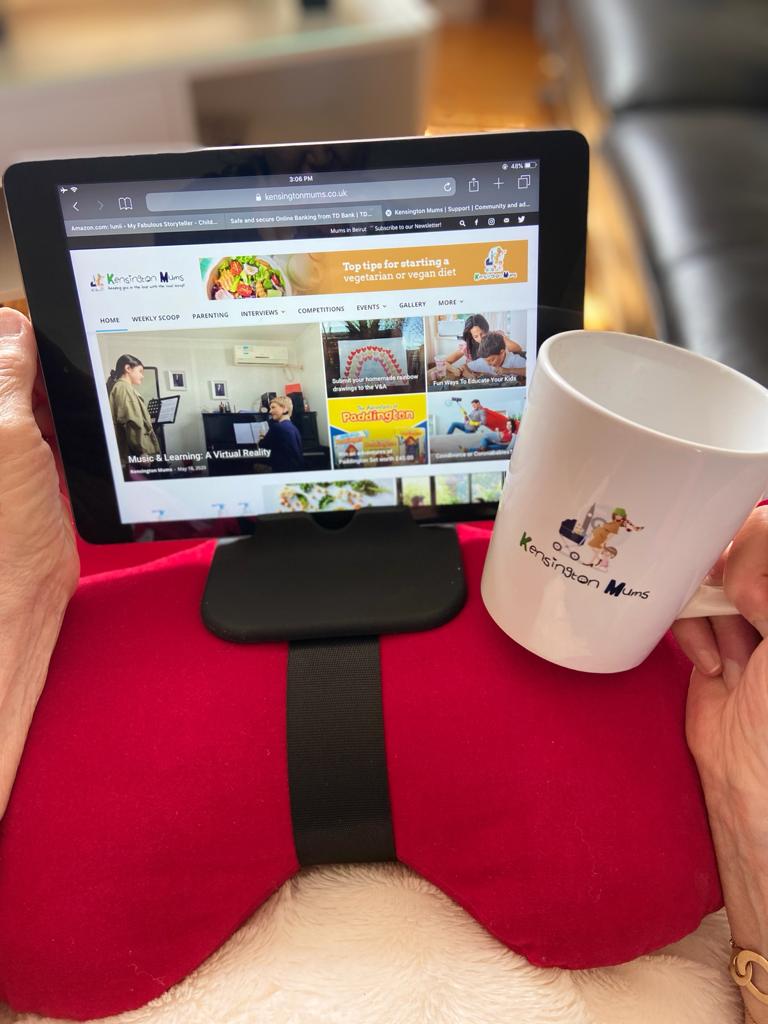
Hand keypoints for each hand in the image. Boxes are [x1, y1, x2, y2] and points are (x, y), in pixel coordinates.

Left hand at [0, 308, 77, 611]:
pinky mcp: (27, 473)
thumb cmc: (1, 523)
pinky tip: (71, 424)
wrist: (20, 586)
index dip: (10, 338)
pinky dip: (59, 423)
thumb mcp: (5, 430)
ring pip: (25, 401)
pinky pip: (44, 431)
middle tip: (58, 363)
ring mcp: (4, 453)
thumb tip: (10, 324)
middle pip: (7, 378)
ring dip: (47, 394)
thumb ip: (5, 375)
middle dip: (31, 365)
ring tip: (66, 396)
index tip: (34, 327)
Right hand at [673, 506, 767, 788]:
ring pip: (710, 571)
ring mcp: (749, 613)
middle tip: (749, 617)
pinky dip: (691, 630)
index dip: (759, 552)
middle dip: (738, 583)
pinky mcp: (710, 631)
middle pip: (744, 545)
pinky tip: (712, 665)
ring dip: (714, 613)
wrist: (755, 777)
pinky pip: (685, 603)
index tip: (757, 595)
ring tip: (735, 657)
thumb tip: (738, 574)